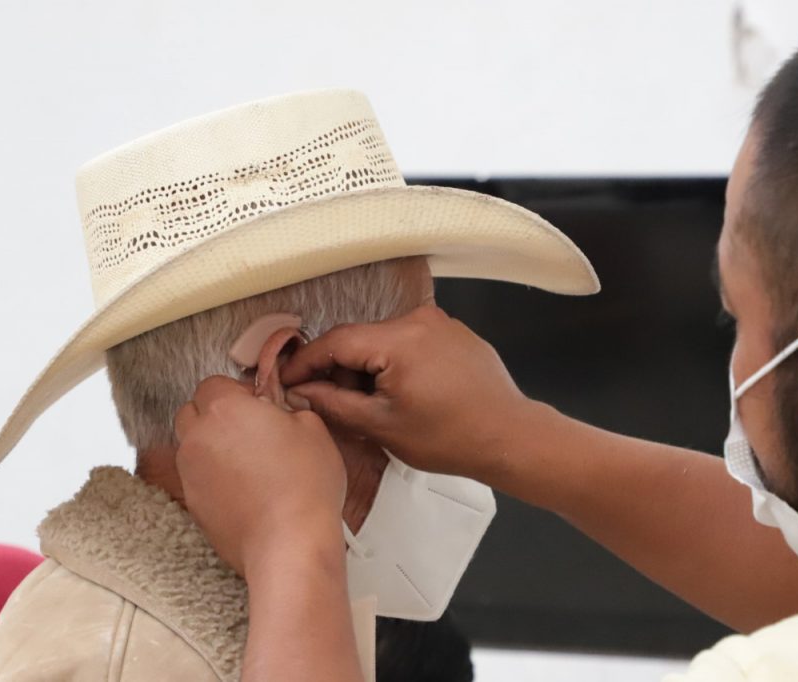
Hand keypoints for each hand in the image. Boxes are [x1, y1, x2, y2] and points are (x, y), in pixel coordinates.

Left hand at [174, 376, 346, 577]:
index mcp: (224, 409)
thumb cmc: (304, 484)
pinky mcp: (193, 504)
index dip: (238, 391)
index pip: (213, 383)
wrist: (288, 542)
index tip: (260, 404)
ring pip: (191, 445)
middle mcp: (198, 437)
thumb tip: (280, 410)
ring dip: (212, 445)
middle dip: (215, 414)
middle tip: (251, 427)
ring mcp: (190, 473)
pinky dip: (214, 476)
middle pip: (192, 411)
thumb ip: (289, 408)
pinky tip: (245, 488)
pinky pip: (197, 478)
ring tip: (249, 461)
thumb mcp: (313, 428)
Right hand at [280, 304, 535, 478]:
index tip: (287, 380)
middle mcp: (420, 320)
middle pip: (361, 338)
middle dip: (341, 369)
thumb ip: (334, 403)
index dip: (306, 362)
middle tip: (335, 404)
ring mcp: (441, 323)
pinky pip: (412, 342)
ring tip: (376, 406)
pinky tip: (405, 394)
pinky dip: (397, 363)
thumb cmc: (452, 437)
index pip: (336, 341)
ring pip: (385, 340)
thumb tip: (301, 391)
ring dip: (370, 367)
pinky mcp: (455, 333)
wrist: (509, 436)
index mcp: (399, 339)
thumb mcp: (382, 426)